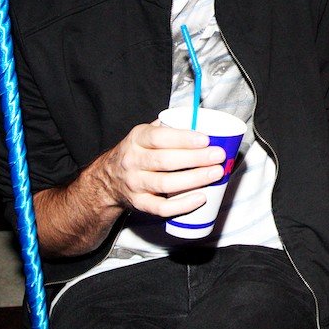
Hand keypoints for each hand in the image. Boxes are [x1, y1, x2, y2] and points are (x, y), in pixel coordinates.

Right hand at [95, 121, 226, 217]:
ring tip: (216, 173)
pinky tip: (200, 198)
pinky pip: (161, 207)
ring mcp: (135, 184)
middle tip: (219, 156)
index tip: (206, 139)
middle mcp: (133, 161)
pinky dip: (182, 205)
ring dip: (193, 179)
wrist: (109, 178)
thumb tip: (204, 121)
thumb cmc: (138, 152)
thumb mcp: (146, 133)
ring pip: (164, 184)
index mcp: (137, 139)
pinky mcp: (139, 203)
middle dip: (195, 158)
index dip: (183, 138)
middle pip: (165, 160)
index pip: (159, 137)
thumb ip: (170, 127)